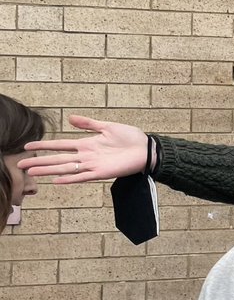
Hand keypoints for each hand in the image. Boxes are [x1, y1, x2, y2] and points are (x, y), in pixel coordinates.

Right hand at [19, 115, 149, 183]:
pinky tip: (56, 180)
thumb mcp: (108, 126)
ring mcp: (93, 165)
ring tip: (32, 173)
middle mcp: (87, 156)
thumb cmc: (130, 138)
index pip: (60, 145)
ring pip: (66, 168)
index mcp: (87, 144)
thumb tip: (70, 119)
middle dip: (39, 161)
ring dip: (49, 170)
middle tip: (21, 165)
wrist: (147, 149)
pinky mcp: (102, 172)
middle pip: (58, 159)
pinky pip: (83, 176)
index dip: (44, 145)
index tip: (28, 146)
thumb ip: (89, 124)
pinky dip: (70, 178)